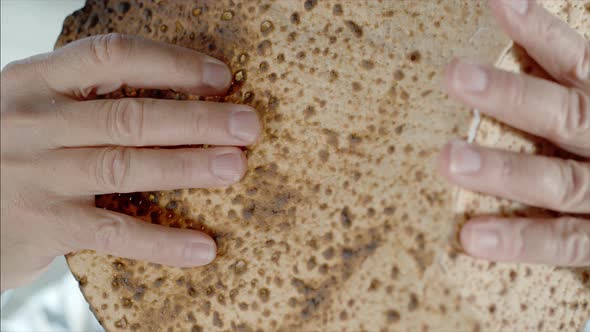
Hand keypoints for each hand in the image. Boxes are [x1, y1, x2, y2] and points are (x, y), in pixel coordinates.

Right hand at [0, 34, 260, 289]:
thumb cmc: (11, 150)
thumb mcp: (36, 108)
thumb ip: (88, 98)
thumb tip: (180, 95)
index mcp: (36, 82)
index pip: (112, 57)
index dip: (173, 63)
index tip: (221, 78)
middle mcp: (35, 123)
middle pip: (130, 115)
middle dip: (198, 119)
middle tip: (249, 126)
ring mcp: (38, 175)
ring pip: (126, 166)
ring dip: (189, 166)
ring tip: (236, 167)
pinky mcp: (44, 227)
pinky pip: (114, 233)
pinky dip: (162, 243)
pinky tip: (202, 248)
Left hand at [439, 0, 588, 265]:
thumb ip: (572, 90)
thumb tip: (530, 55)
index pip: (578, 62)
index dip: (540, 31)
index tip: (500, 1)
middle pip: (565, 114)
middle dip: (511, 95)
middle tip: (453, 75)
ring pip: (559, 181)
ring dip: (503, 171)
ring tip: (447, 159)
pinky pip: (565, 242)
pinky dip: (522, 240)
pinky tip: (472, 236)